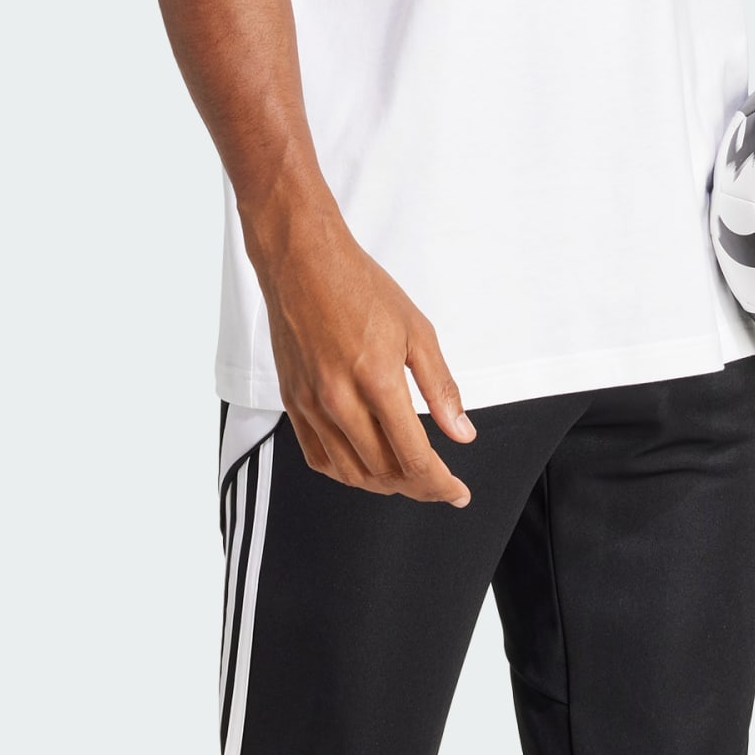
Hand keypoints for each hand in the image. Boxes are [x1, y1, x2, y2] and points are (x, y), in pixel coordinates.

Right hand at [253, 204, 476, 504]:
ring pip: (350, 473)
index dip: (441, 484)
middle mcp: (339, 400)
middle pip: (384, 473)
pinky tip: (365, 466)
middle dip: (419, 487)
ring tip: (408, 478)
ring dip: (384, 485)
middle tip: (439, 483)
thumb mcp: (417, 329)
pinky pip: (318, 457)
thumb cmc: (360, 286)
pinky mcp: (292, 402)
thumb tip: (462, 432)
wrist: (303, 262)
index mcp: (377, 380)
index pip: (414, 458)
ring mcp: (311, 405)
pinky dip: (346, 473)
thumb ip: (441, 387)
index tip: (458, 491)